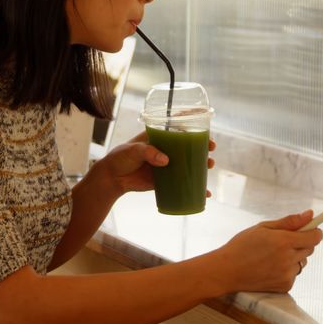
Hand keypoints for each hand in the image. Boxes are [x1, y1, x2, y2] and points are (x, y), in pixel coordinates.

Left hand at [101, 132, 216, 194]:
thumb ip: (148, 152)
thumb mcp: (133, 150)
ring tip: (209, 166)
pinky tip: (205, 193)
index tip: (207, 133)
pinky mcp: (164, 180)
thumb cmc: (120, 158)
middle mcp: (165, 150)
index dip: (195, 130)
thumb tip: (166, 161)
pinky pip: (182, 183)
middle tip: (211, 151)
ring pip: (189, 164)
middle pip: (189, 147)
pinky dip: (194, 188)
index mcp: (159, 137)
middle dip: (203, 148)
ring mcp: (166, 165)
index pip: (179, 129)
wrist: (112, 178)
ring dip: (202, 166)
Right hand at [212, 210, 322, 294]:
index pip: (314, 237)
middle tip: (284, 241)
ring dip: (294, 257)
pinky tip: (270, 267)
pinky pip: (294, 274)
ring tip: (273, 256)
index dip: (314, 231)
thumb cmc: (242, 246)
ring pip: (302, 262)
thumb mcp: (263, 227)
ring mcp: (287, 274)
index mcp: (283, 241)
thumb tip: (310, 214)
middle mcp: (288, 259)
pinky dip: (287, 270)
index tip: (310, 229)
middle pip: (310, 249)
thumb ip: (289, 222)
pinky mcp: (285, 286)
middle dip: (302, 242)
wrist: (227, 271)